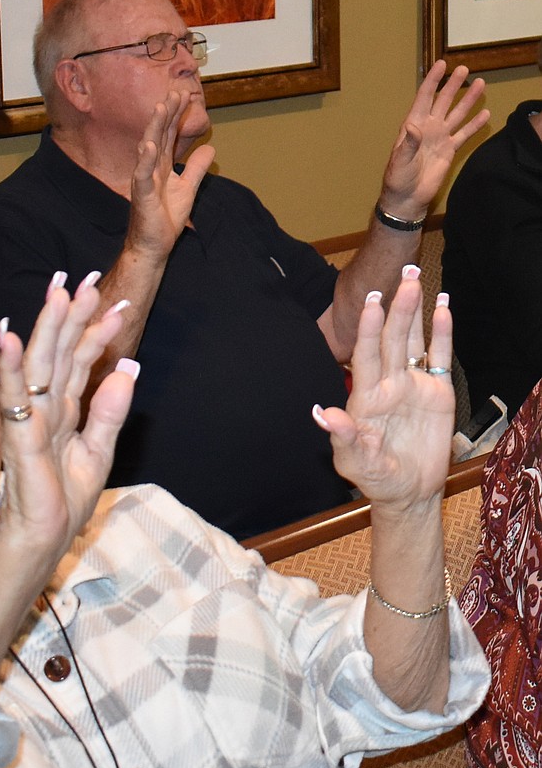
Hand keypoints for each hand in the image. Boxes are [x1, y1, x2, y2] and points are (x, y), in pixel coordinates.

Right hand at [0, 277, 135, 566]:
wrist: (38, 542)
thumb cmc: (60, 503)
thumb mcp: (97, 453)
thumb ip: (109, 411)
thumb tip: (129, 368)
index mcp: (64, 410)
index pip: (81, 361)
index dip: (97, 331)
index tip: (117, 302)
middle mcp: (45, 407)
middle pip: (58, 352)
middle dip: (71, 314)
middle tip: (83, 277)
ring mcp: (29, 419)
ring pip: (39, 364)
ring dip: (46, 327)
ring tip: (56, 291)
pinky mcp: (18, 437)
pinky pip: (15, 396)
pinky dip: (11, 366)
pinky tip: (8, 336)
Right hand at [127, 91, 214, 256]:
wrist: (153, 245)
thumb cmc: (165, 218)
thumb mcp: (188, 188)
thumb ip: (196, 167)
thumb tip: (210, 148)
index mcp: (161, 165)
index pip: (169, 135)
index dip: (176, 116)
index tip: (185, 96)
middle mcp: (151, 168)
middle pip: (159, 135)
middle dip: (167, 113)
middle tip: (175, 92)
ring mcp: (144, 180)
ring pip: (149, 148)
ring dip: (155, 128)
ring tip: (161, 108)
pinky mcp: (141, 195)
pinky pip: (142, 175)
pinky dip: (145, 160)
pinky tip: (149, 146)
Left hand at [313, 269, 453, 510]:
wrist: (407, 492)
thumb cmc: (375, 477)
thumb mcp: (355, 462)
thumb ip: (343, 437)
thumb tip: (322, 414)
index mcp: (365, 395)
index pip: (366, 354)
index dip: (369, 328)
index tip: (372, 301)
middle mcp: (388, 383)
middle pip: (392, 339)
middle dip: (397, 307)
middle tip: (405, 275)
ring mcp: (413, 385)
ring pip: (413, 340)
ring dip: (416, 312)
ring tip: (418, 280)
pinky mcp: (438, 393)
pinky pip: (439, 357)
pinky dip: (443, 333)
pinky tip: (444, 309)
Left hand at [379, 60, 488, 219]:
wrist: (408, 197)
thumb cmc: (397, 179)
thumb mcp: (399, 161)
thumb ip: (407, 143)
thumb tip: (412, 126)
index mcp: (413, 125)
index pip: (424, 98)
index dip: (432, 81)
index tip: (441, 64)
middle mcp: (428, 127)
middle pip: (443, 101)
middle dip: (453, 85)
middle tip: (464, 68)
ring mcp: (440, 137)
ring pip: (457, 114)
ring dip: (468, 100)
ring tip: (480, 84)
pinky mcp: (450, 150)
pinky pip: (464, 134)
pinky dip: (475, 125)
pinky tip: (485, 113)